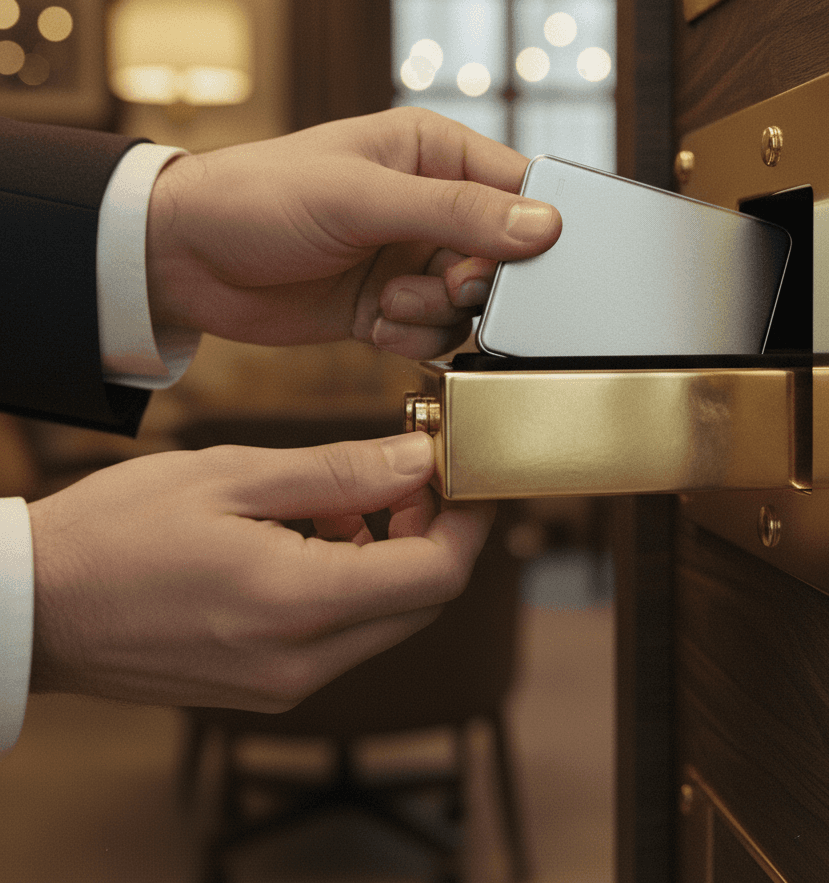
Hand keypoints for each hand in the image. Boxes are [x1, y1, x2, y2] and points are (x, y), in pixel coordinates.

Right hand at [27, 432, 493, 710]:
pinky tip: (313, 540)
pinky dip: (351, 585)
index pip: (435, 575)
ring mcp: (284, 684)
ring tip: (344, 500)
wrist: (34, 608)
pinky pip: (342, 638)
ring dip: (390, 558)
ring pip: (385, 620)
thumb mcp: (232, 477)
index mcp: (296, 604)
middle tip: (402, 475)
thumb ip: (339, 472)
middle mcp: (300, 661)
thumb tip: (417, 460)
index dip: (466, 520)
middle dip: (431, 534)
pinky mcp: (267, 687)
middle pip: (420, 602)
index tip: (461, 475)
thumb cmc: (116, 533)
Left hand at [145, 107, 560, 357]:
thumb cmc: (261, 198)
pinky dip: (411, 337)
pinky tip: (372, 323)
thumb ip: (457, 212)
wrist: (185, 258)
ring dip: (434, 314)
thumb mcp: (362, 197)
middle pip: (501, 257)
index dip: (531, 231)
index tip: (510, 265)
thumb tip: (544, 226)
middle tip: (439, 285)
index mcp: (432, 153)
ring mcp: (409, 258)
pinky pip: (433, 333)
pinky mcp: (388, 304)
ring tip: (386, 302)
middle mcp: (430, 205)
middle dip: (472, 283)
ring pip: (469, 303)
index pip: (518, 187)